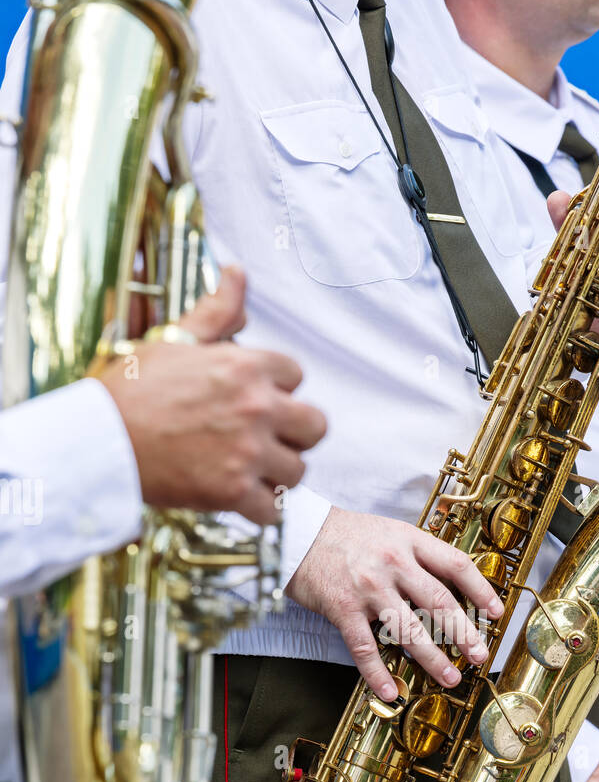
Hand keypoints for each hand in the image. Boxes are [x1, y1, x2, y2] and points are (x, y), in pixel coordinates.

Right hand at [100, 267, 325, 523]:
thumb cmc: (133, 390)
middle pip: (315, 426)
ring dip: (277, 472)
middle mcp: (256, 408)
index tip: (253, 400)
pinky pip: (273, 508)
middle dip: (295, 433)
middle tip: (266, 438)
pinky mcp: (234, 492)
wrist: (101, 441)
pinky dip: (259, 507)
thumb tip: (237, 274)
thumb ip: (216, 312)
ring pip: (297, 470)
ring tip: (248, 467)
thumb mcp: (175, 341)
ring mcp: (248, 452)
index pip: (296, 375)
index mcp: (246, 366)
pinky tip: (239, 496)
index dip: (277, 388)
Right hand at [287, 507, 505, 698]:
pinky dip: (378, 674)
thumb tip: (449, 585)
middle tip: (480, 655)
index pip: (456, 565)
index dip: (481, 590)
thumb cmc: (346, 535)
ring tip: (450, 678)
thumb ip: (417, 555)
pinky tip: (390, 692)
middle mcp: (393, 563)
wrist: (297, 532)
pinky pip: (366, 649)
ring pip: (409, 630)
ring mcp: (369, 588)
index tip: (496, 613)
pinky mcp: (343, 609)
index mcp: (409, 541)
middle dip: (465, 634)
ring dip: (433, 659)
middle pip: (440, 603)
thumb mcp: (389, 532)